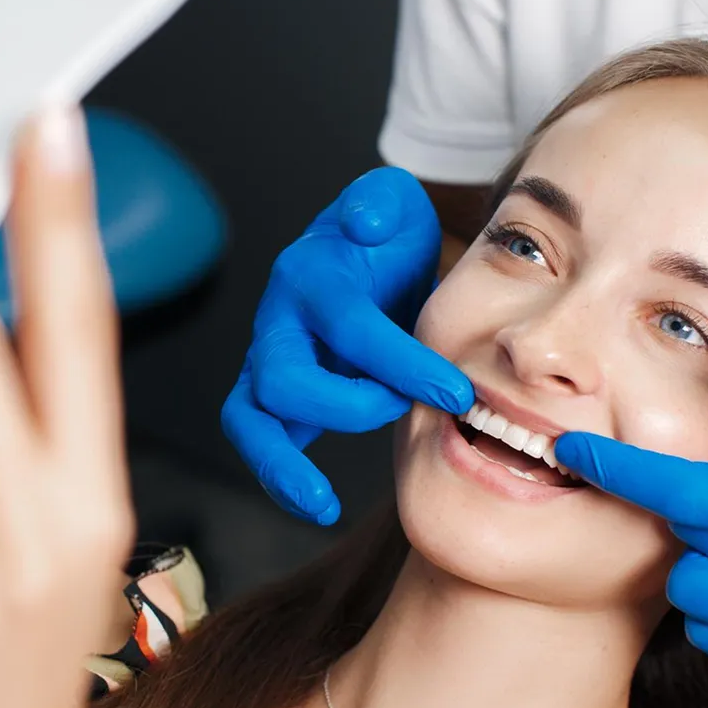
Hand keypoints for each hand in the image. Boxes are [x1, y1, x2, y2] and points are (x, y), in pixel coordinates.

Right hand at [221, 167, 472, 523]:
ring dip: (281, 464)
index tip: (458, 392)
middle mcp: (279, 321)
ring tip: (320, 502)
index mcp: (310, 275)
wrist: (364, 256)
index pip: (351, 326)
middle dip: (348, 407)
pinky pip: (262, 441)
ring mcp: (268, 362)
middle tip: (405, 413)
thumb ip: (380, 202)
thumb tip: (367, 226)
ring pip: (250, 418)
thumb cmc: (383, 236)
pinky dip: (282, 477)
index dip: (403, 362)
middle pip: (284, 377)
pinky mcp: (272, 397)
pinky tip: (317, 505)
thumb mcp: (392, 203)